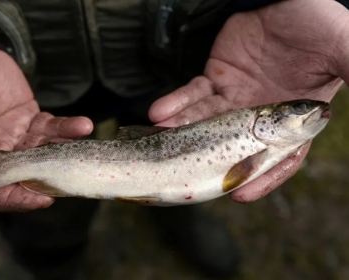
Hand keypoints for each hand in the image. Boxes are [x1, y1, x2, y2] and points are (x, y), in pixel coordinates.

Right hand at [0, 42, 92, 212]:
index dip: (13, 199)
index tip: (40, 199)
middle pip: (22, 177)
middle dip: (49, 178)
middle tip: (72, 175)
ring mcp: (12, 138)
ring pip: (42, 154)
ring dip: (64, 152)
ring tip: (81, 143)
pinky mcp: (29, 120)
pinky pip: (51, 129)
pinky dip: (67, 129)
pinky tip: (82, 126)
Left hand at [149, 0, 348, 201]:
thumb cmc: (318, 25)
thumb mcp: (341, 48)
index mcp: (291, 118)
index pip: (279, 156)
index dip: (262, 177)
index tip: (241, 195)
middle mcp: (259, 115)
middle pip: (232, 146)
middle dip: (208, 160)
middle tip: (187, 172)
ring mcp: (234, 98)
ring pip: (205, 122)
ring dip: (182, 132)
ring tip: (162, 138)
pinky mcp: (215, 79)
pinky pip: (192, 94)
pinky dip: (175, 104)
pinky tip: (159, 113)